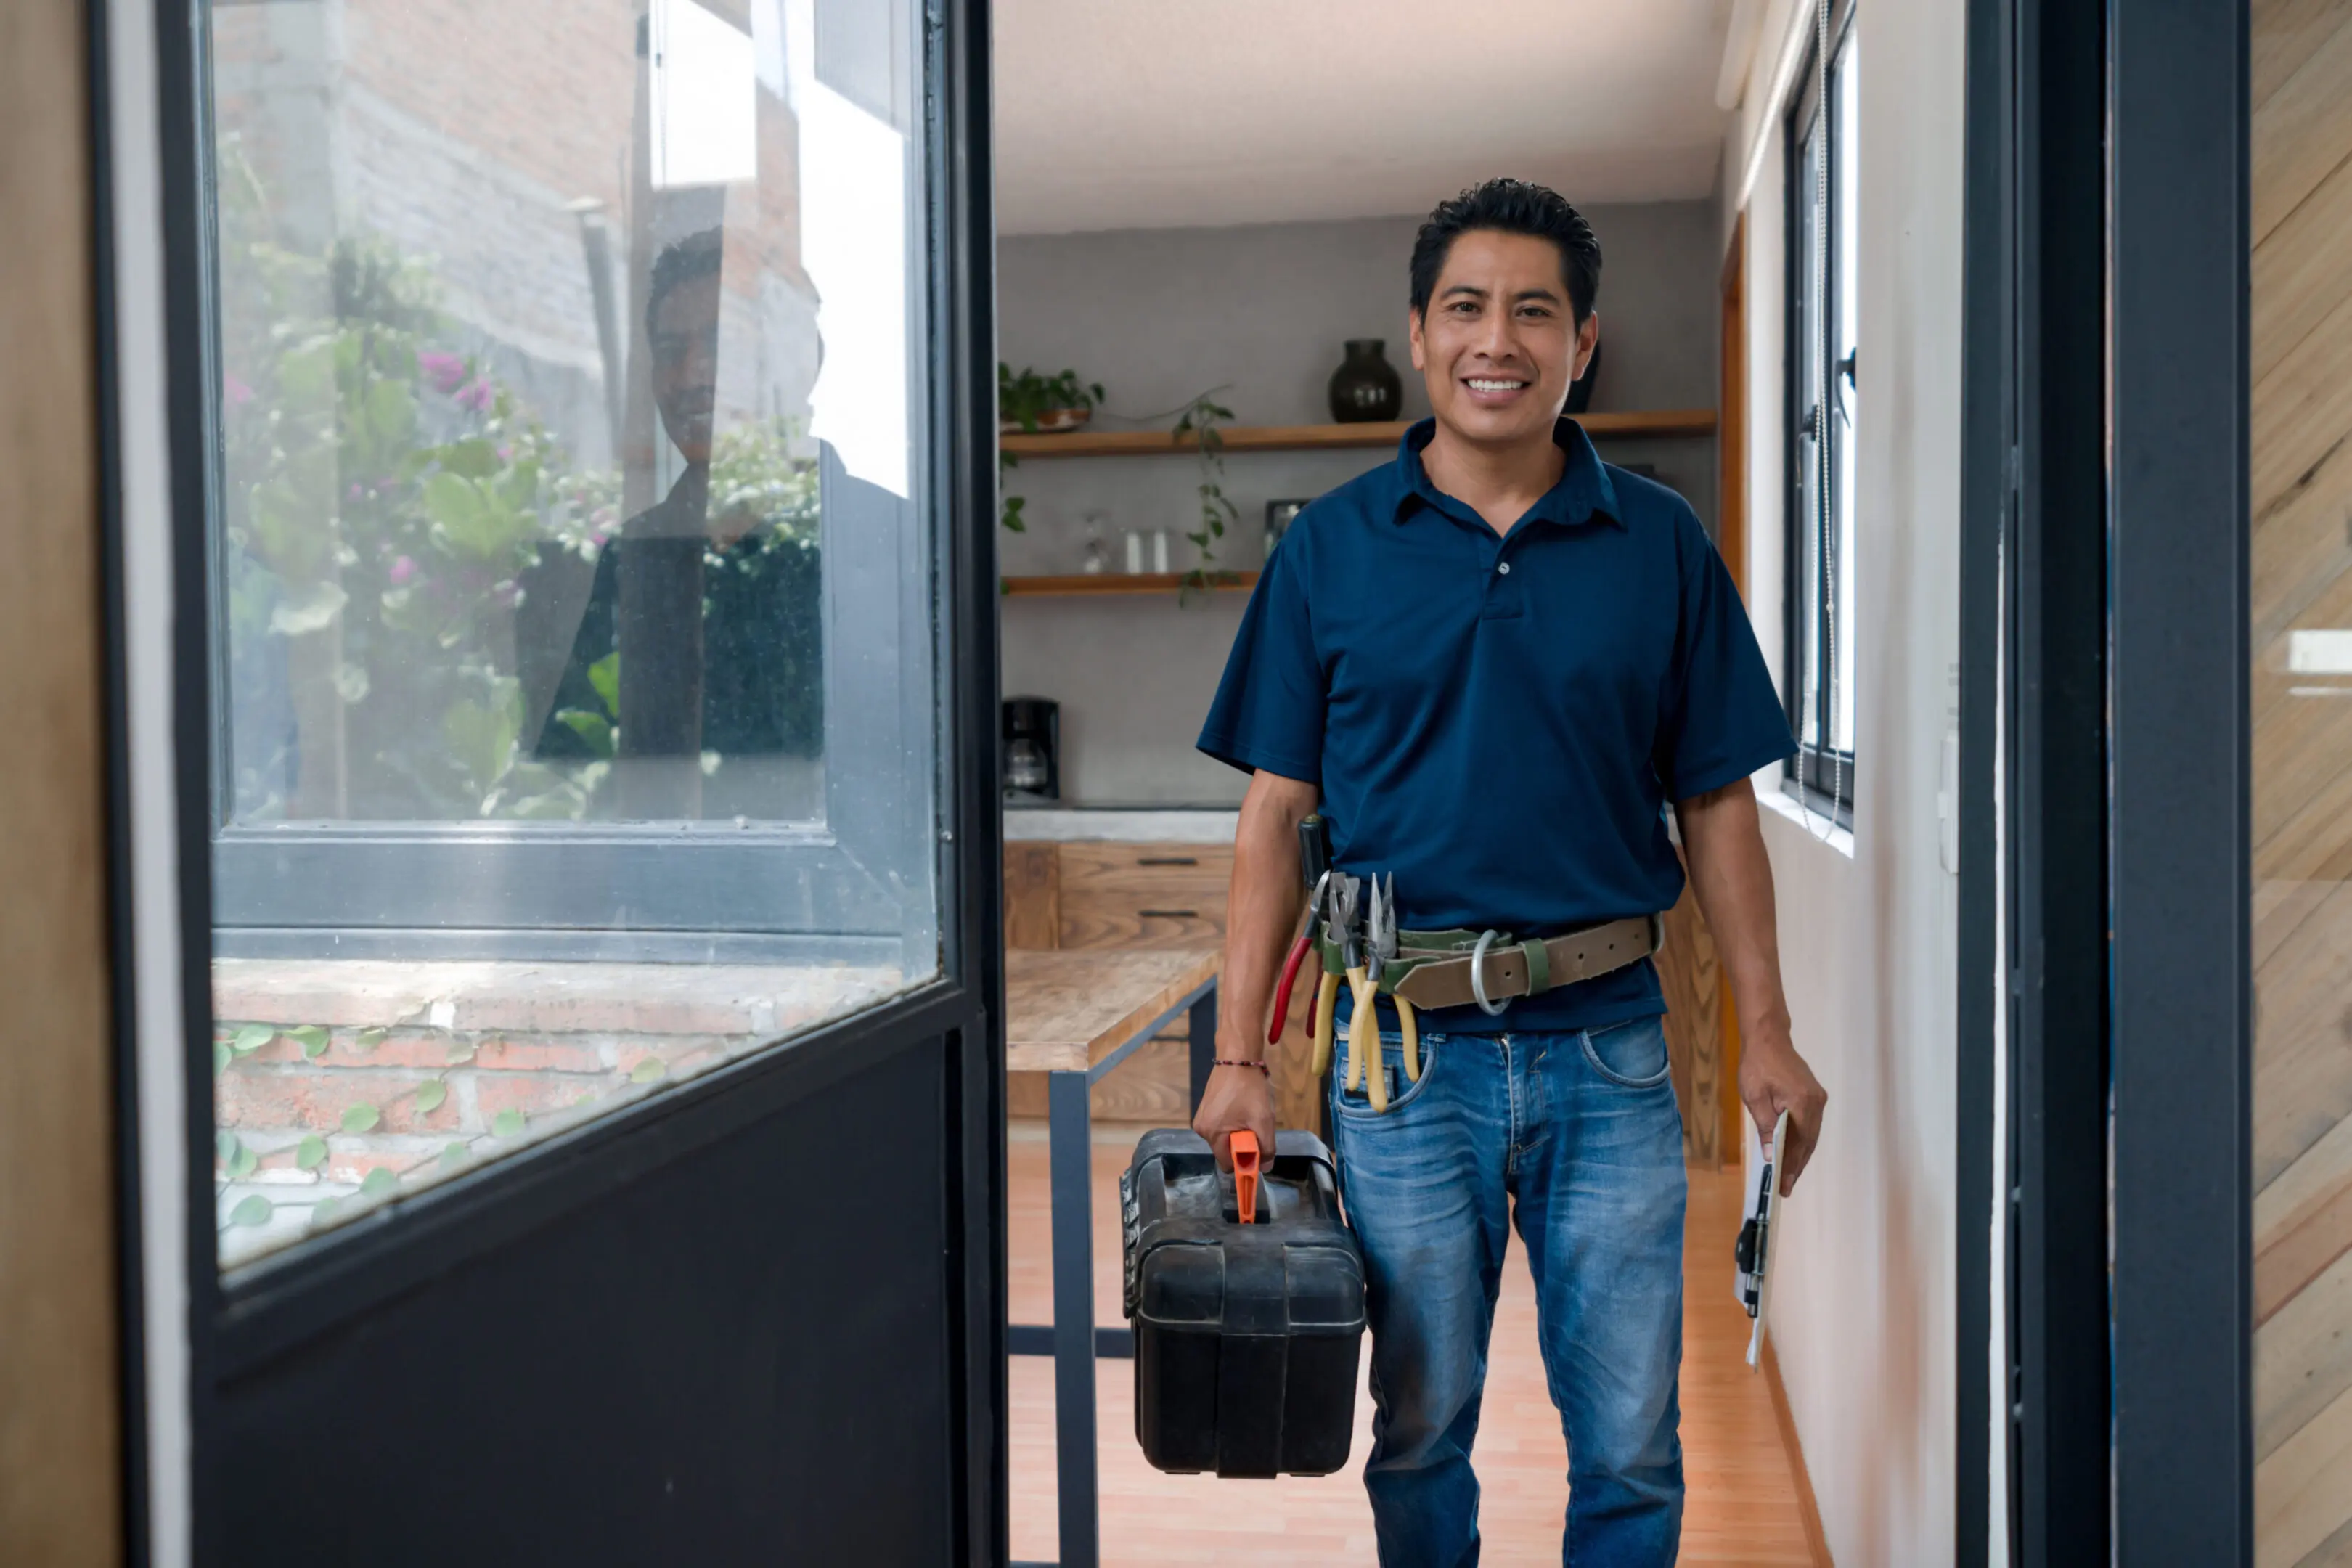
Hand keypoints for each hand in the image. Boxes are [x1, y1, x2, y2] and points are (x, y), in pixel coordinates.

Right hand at [1192, 1060, 1276, 1172]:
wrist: (1238, 1058)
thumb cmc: (1250, 1089)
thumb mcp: (1263, 1120)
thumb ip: (1266, 1148)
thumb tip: (1264, 1168)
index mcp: (1212, 1134)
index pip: (1227, 1165)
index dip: (1245, 1162)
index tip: (1257, 1149)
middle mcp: (1201, 1129)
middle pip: (1225, 1152)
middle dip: (1242, 1145)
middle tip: (1255, 1126)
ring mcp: (1202, 1118)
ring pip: (1224, 1139)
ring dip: (1238, 1133)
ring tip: (1248, 1114)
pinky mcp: (1205, 1109)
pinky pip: (1221, 1127)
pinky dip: (1233, 1123)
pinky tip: (1241, 1108)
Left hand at [1740, 1033, 1826, 1195]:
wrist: (1768, 1037)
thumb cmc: (1757, 1066)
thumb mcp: (1755, 1098)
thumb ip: (1766, 1128)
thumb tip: (1771, 1155)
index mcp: (1804, 1104)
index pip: (1801, 1144)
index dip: (1793, 1166)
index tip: (1785, 1185)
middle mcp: (1816, 1103)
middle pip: (1809, 1142)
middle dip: (1797, 1165)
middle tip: (1786, 1186)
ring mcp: (1817, 1098)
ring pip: (1811, 1134)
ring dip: (1800, 1153)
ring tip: (1788, 1173)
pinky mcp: (1813, 1094)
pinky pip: (1809, 1123)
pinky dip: (1801, 1138)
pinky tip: (1791, 1149)